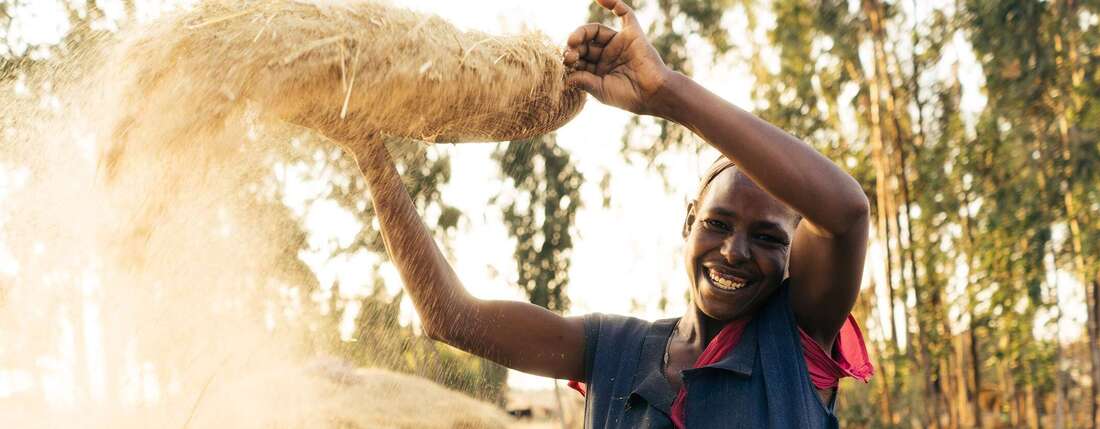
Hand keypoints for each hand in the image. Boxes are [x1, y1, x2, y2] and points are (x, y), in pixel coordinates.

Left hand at [564, 0, 673, 115]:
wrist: (653, 95)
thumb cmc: (628, 96)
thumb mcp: (601, 90)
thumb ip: (584, 81)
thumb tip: (567, 77)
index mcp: (598, 68)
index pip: (580, 57)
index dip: (571, 58)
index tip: (566, 64)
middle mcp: (607, 54)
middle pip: (585, 43)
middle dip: (574, 47)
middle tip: (569, 53)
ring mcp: (619, 43)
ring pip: (597, 30)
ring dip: (582, 32)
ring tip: (573, 40)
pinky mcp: (632, 34)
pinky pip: (624, 14)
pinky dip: (614, 3)